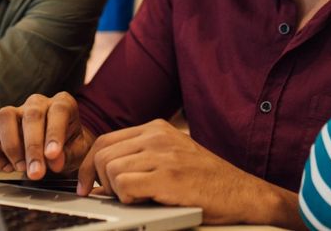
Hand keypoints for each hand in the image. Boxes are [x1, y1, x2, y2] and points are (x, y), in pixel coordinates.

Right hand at [0, 92, 93, 179]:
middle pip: (31, 115)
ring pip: (5, 116)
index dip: (54, 133)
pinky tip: (7, 167)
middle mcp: (37, 103)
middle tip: (36, 173)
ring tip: (21, 168)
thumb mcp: (77, 152)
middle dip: (32, 147)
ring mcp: (15, 112)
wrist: (57, 153)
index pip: (58, 110)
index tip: (53, 155)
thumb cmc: (69, 148)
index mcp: (62, 104)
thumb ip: (68, 154)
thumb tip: (53, 161)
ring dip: (11, 146)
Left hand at [78, 119, 300, 226]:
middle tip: (112, 196)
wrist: (243, 195)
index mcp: (157, 128)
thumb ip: (142, 158)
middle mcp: (158, 136)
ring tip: (137, 198)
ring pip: (109, 169)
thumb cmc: (208, 182)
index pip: (106, 140)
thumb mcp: (173, 157)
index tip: (87, 185)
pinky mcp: (167, 176)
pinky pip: (124, 185)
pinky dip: (127, 199)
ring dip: (116, 191)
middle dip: (97, 179)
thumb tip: (103, 175)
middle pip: (101, 153)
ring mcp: (163, 154)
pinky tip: (145, 201)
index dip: (89, 166)